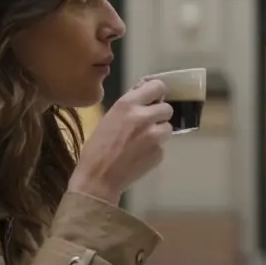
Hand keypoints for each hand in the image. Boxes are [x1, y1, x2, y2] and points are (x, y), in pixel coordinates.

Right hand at [68, 78, 173, 204]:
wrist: (98, 178)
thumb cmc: (97, 148)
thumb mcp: (109, 118)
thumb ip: (129, 105)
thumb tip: (143, 93)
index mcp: (127, 104)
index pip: (157, 86)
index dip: (157, 93)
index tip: (153, 99)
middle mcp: (144, 117)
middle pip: (167, 108)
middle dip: (159, 115)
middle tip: (147, 124)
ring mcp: (154, 136)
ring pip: (168, 127)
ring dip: (159, 132)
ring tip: (143, 141)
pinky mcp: (159, 153)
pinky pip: (163, 145)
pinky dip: (155, 149)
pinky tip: (140, 155)